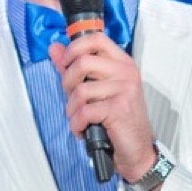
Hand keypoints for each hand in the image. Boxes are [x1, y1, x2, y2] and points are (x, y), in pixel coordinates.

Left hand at [49, 33, 157, 186]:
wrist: (137, 151)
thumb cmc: (118, 122)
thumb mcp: (97, 91)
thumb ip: (75, 68)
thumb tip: (54, 49)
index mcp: (122, 63)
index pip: (96, 38)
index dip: (74, 48)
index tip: (66, 64)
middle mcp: (126, 72)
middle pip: (82, 62)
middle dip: (67, 83)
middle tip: (72, 99)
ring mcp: (124, 90)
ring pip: (80, 91)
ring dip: (72, 110)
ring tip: (79, 119)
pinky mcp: (118, 109)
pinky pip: (84, 111)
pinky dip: (77, 125)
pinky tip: (83, 130)